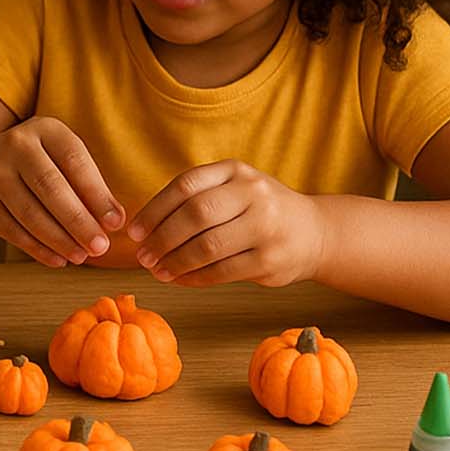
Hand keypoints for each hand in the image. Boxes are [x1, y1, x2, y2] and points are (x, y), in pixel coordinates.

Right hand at [0, 116, 125, 267]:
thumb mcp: (65, 159)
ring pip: (29, 213)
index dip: (96, 194)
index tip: (115, 223)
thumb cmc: (41, 164)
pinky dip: (38, 249)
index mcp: (45, 129)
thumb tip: (114, 221)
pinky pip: (12, 231)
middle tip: (100, 247)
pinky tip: (58, 259)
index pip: (74, 161)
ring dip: (59, 240)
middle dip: (78, 221)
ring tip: (82, 256)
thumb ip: (90, 186)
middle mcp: (15, 146)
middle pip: (50, 187)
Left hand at [128, 159, 324, 286]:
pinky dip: (195, 278)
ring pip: (207, 247)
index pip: (186, 185)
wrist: (315, 233)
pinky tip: (179, 279)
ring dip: (175, 262)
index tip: (134, 230)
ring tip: (157, 271)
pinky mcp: (270, 260)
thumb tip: (144, 228)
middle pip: (195, 215)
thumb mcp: (233, 188)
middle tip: (142, 255)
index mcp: (236, 170)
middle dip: (162, 238)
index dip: (154, 209)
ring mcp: (265, 227)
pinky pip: (222, 271)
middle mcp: (254, 193)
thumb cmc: (258, 210)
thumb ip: (196, 198)